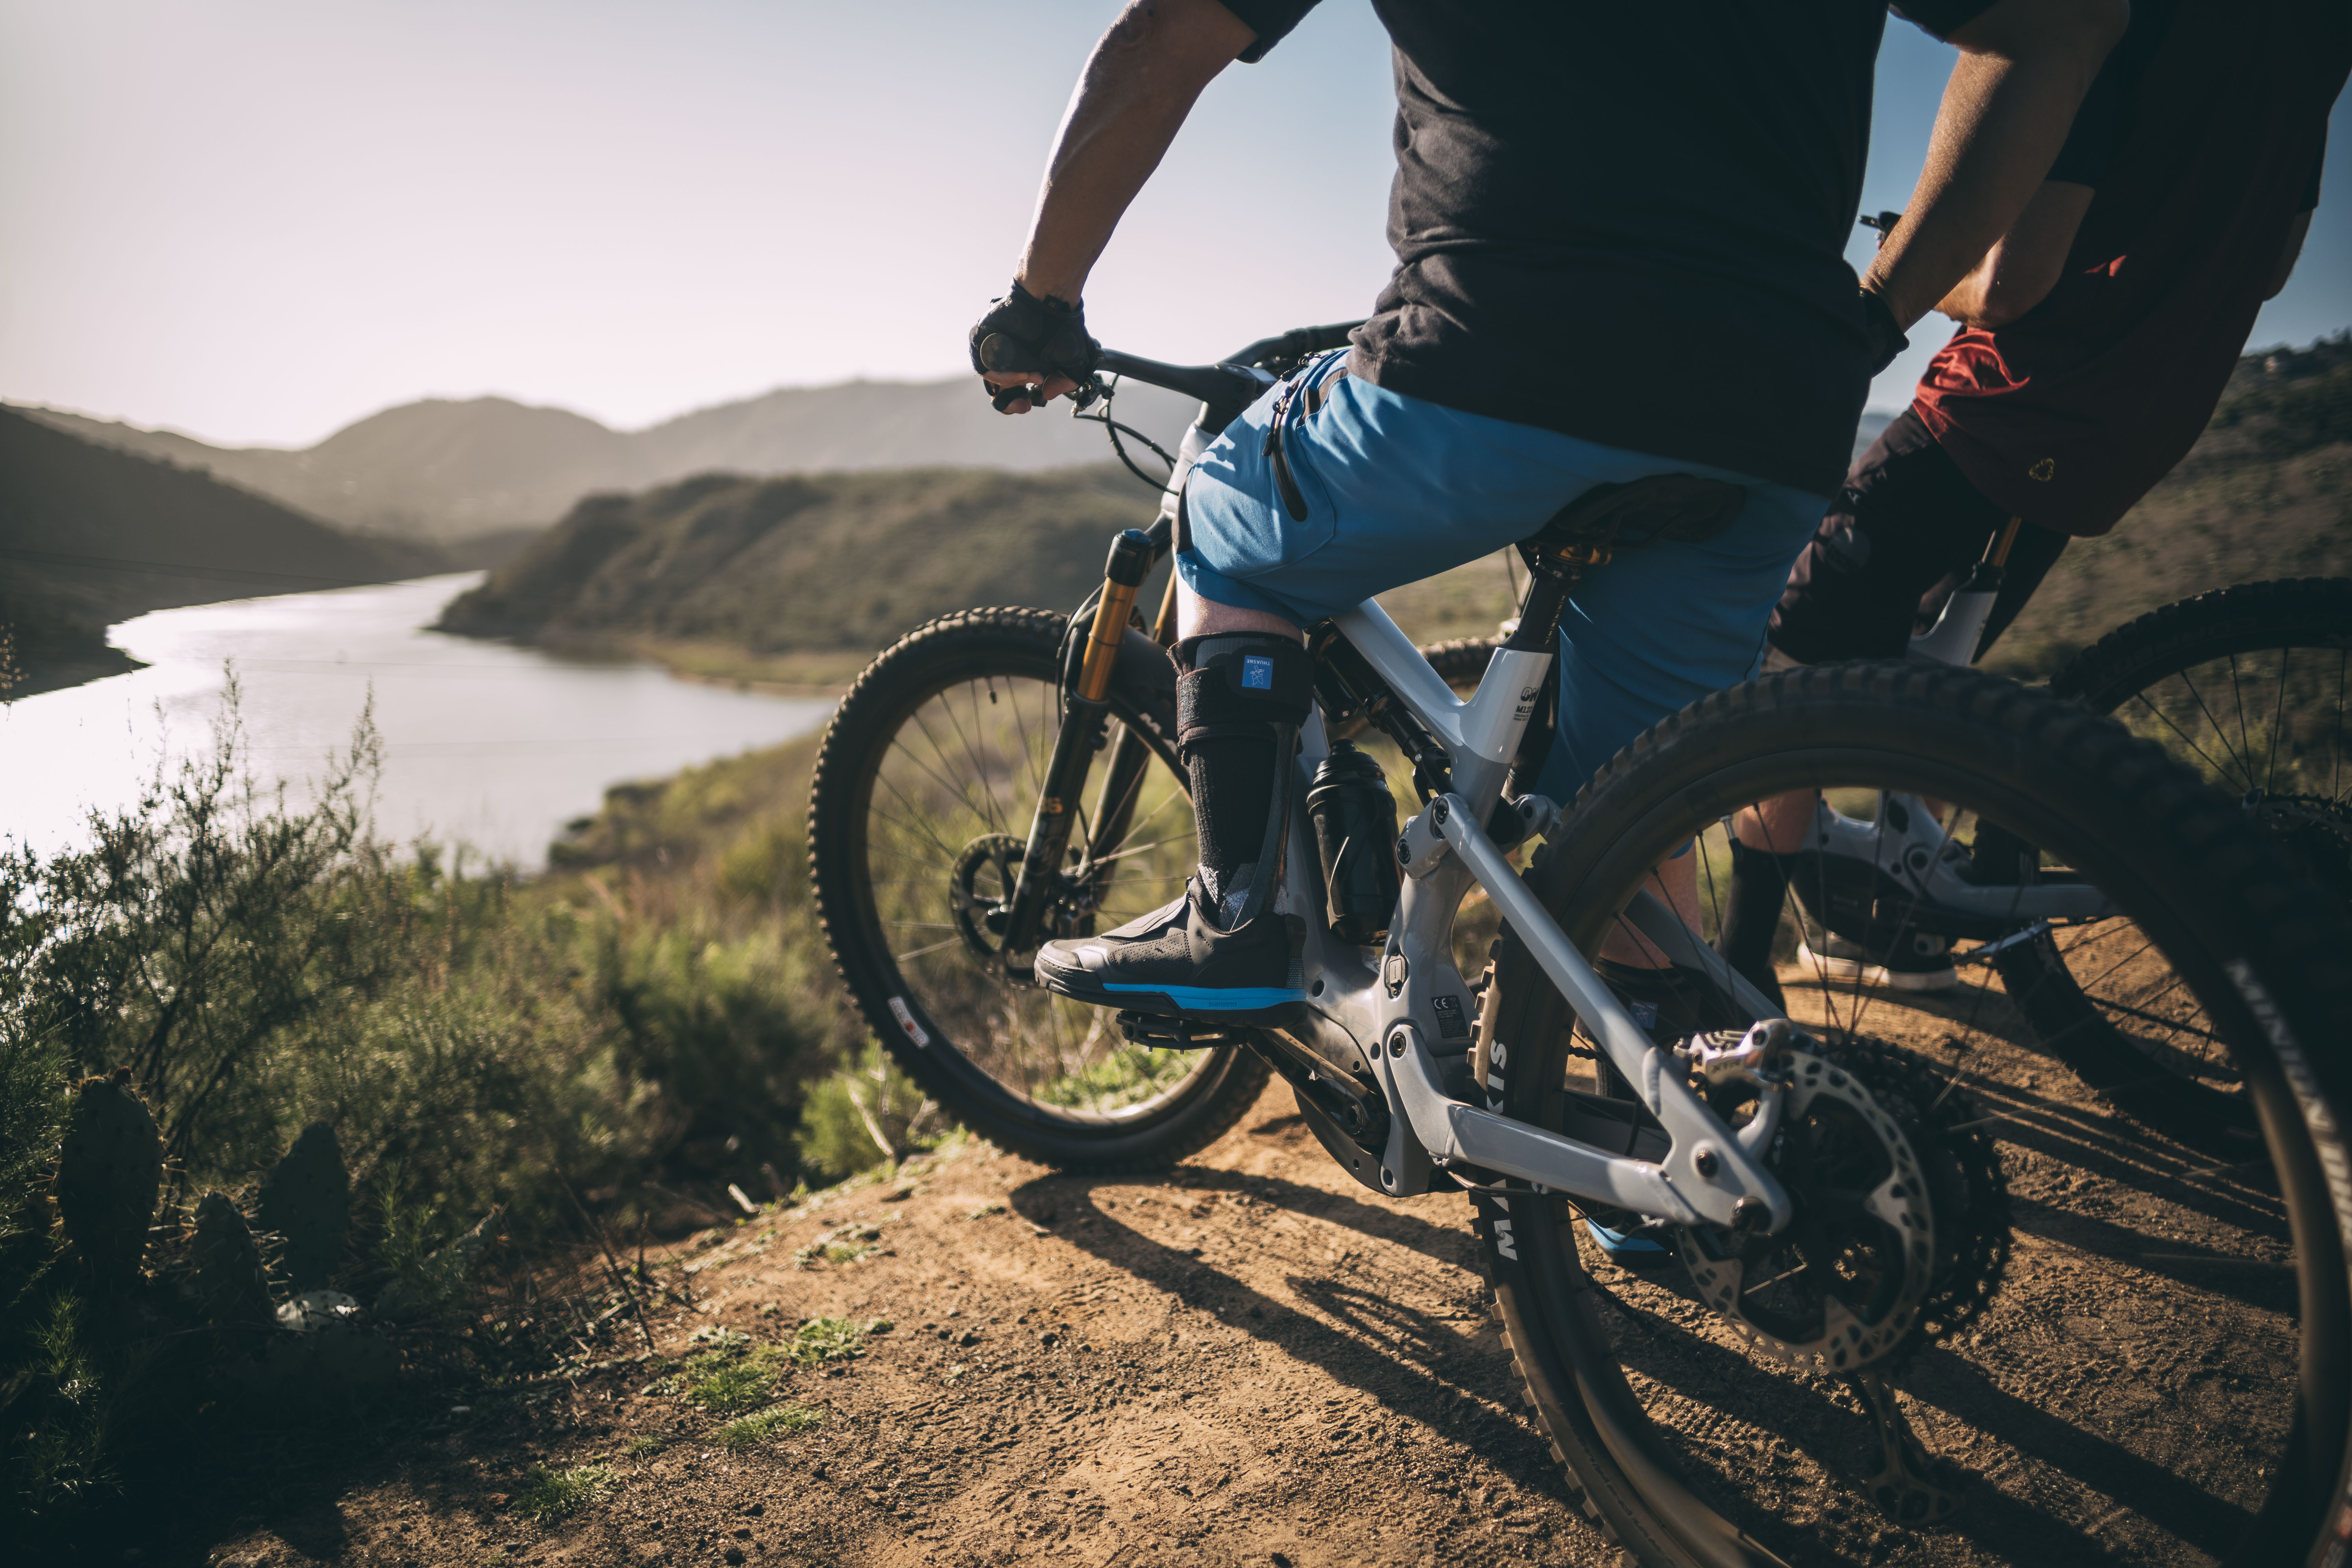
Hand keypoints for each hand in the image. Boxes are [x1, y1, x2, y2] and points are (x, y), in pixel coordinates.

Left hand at [968, 281, 1099, 414]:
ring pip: (990, 378)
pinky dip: (1000, 373)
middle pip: (995, 390)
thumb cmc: (1063, 328)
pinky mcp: (982, 335)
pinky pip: (983, 362)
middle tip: (1025, 403)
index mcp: (1022, 364)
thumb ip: (1064, 382)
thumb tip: (1046, 394)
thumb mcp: (1072, 363)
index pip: (1010, 392)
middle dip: (1010, 401)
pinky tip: (1020, 371)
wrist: (1052, 299)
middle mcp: (1005, 357)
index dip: (1016, 404)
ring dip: (1013, 382)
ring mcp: (992, 347)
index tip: (1028, 405)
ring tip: (1033, 375)